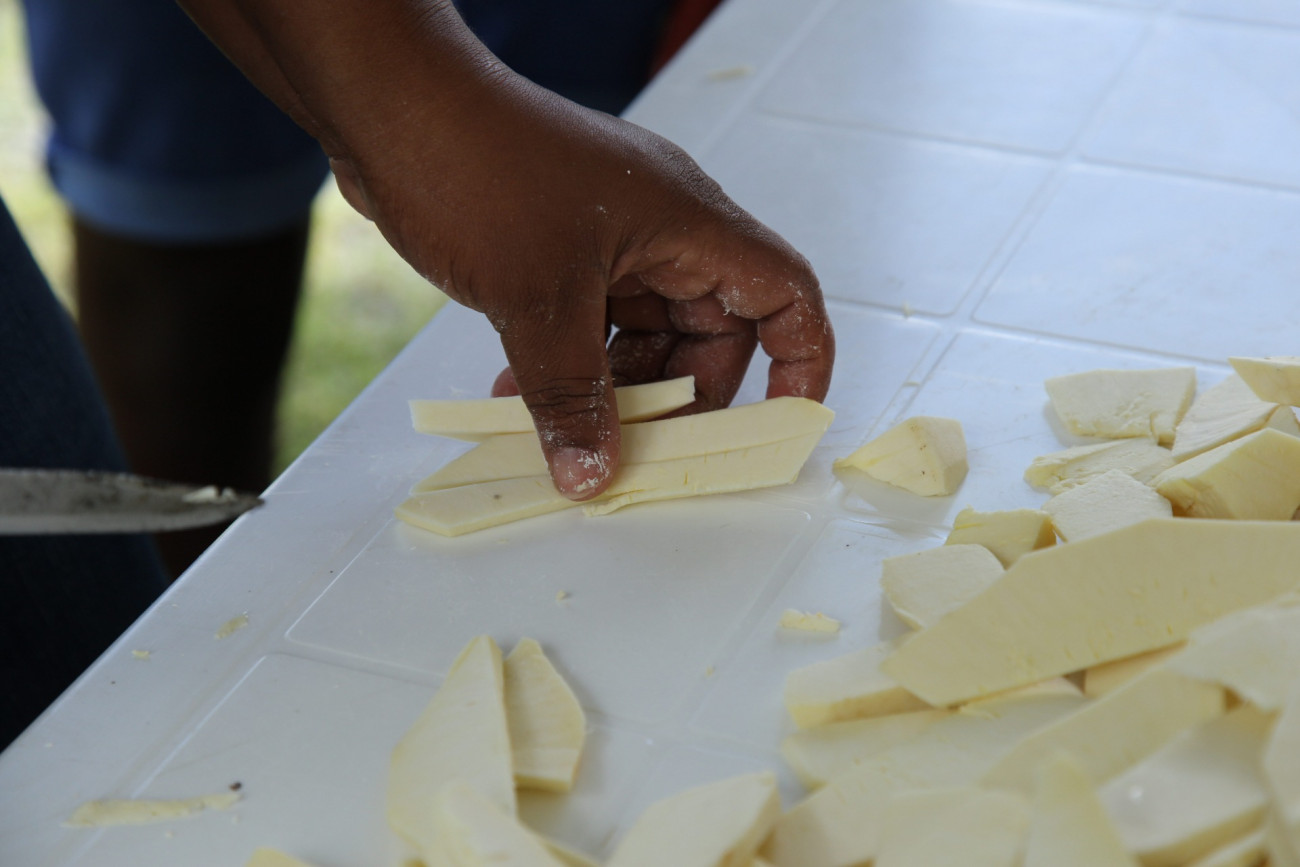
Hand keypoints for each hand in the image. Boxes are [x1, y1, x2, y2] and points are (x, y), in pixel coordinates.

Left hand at [333, 72, 833, 498]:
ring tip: (557, 427)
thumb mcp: (537, 299)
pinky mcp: (564, 248)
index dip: (798, 363)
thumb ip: (571, 396)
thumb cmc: (476, 165)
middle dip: (676, 397)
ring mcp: (611, 238)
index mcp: (689, 222)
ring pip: (643, 335)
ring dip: (609, 389)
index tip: (780, 426)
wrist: (391, 105)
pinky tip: (520, 396)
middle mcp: (662, 229)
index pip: (784, 293)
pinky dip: (569, 366)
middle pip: (710, 332)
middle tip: (636, 449)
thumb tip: (592, 474)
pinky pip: (591, 323)